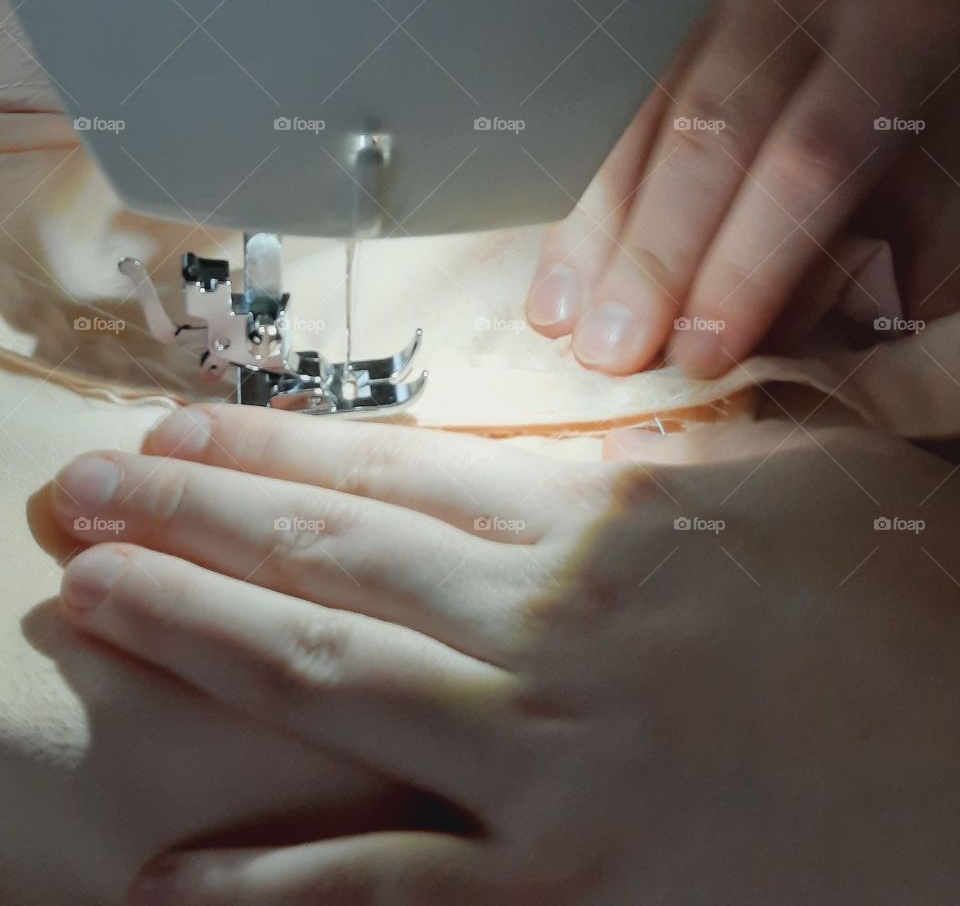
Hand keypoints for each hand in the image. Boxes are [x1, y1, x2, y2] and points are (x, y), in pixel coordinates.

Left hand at [51, 404, 959, 903]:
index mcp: (597, 517)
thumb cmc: (893, 596)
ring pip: (329, 682)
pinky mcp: (570, 884)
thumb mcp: (773, 481)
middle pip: (330, 558)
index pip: (389, 470)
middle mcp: (546, 624)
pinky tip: (177, 878)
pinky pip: (396, 887)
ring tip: (95, 597)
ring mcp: (546, 759)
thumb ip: (648, 458)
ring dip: (196, 636)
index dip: (269, 450)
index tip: (179, 431)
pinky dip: (282, 884)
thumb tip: (555, 440)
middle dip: (191, 519)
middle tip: (82, 494)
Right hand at [526, 0, 959, 376]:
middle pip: (710, 127)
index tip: (702, 354)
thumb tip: (776, 338)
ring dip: (597, 231)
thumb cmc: (921, 129)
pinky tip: (557, 274)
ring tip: (564, 324)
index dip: (752, 262)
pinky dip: (579, 202)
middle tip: (613, 351)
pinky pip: (604, 108)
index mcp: (898, 26)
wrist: (888, 21)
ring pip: (639, 112)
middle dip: (655, 252)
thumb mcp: (940, 192)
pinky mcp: (666, 11)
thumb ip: (880, 263)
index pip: (813, 156)